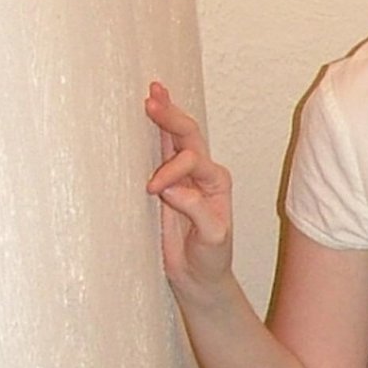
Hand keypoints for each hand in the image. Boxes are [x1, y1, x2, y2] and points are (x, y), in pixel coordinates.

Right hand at [145, 82, 235, 298]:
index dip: (171, 170)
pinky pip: (160, 151)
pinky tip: (150, 108)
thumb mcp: (211, 238)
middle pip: (188, 136)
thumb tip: (169, 187)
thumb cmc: (211, 258)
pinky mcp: (166, 184)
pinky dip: (154, 130)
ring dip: (165, 114)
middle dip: (171, 118)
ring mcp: (184, 176)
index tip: (155, 190)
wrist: (199, 276)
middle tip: (152, 101)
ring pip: (175, 138)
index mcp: (217, 182)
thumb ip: (196, 210)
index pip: (192, 160)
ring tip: (154, 91)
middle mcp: (203, 174)